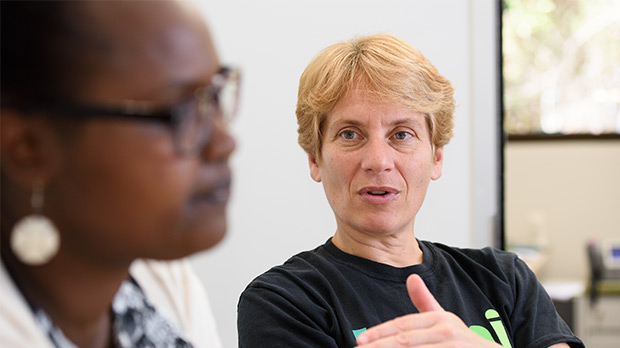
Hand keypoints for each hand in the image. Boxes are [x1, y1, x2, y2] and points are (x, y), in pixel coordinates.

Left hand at [355, 274, 501, 346]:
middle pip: (405, 341)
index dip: (380, 333)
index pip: (403, 325)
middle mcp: (447, 331)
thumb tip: (412, 277)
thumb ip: (425, 301)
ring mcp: (453, 347)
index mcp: (440, 319)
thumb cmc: (463, 343)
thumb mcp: (445, 319)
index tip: (360, 340)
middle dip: (380, 347)